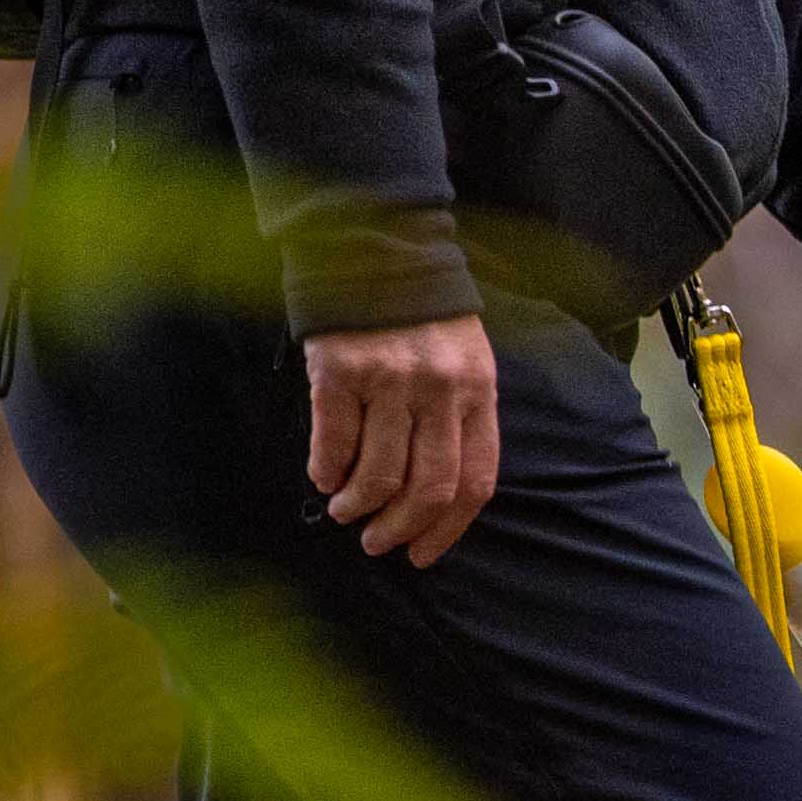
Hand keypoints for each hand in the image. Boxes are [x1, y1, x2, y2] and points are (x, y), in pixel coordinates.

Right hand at [305, 313, 501, 565]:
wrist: (375, 247)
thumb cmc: (422, 317)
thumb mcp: (465, 361)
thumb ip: (460, 418)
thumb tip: (437, 495)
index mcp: (478, 392)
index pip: (475, 480)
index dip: (449, 528)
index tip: (423, 553)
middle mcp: (440, 391)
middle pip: (430, 487)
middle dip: (403, 527)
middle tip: (378, 543)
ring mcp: (390, 380)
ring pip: (381, 472)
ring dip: (360, 504)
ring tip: (346, 511)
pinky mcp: (340, 369)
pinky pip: (334, 438)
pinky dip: (327, 469)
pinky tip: (323, 478)